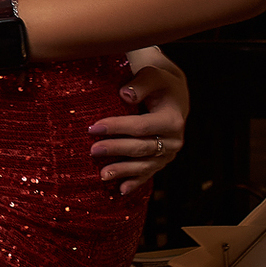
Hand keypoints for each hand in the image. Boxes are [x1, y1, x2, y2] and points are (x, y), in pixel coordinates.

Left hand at [90, 57, 188, 195]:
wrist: (173, 95)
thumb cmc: (158, 83)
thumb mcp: (152, 75)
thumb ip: (140, 84)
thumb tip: (124, 95)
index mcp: (172, 120)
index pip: (140, 126)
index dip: (117, 128)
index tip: (93, 127)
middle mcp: (174, 140)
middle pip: (140, 148)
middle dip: (115, 150)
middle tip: (92, 150)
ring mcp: (168, 153)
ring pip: (144, 165)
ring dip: (123, 171)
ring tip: (102, 175)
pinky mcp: (161, 160)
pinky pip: (148, 173)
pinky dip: (135, 183)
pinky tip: (120, 191)